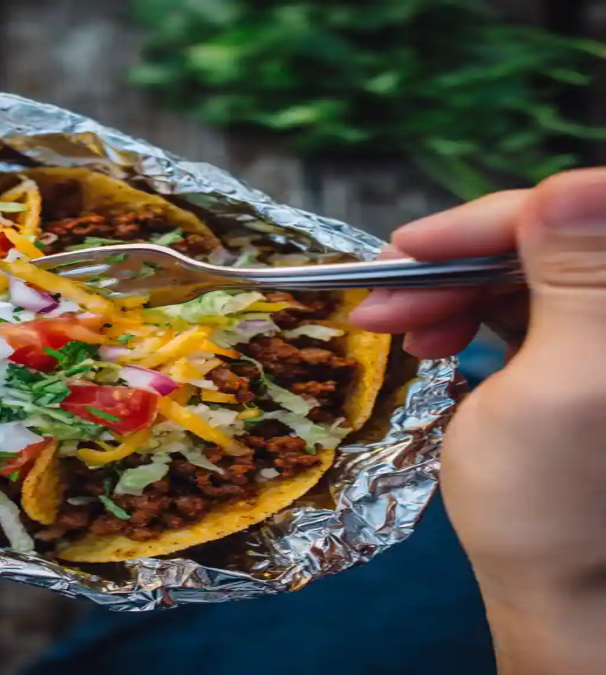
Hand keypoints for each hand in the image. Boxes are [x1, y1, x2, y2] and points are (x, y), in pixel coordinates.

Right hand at [350, 169, 605, 672]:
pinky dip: (467, 313)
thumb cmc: (549, 506)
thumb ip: (581, 279)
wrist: (564, 593)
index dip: (493, 222)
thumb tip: (575, 182)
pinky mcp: (585, 354)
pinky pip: (524, 305)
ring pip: (528, 271)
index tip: (409, 247)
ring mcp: (604, 336)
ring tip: (392, 325)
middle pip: (550, 241)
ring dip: (451, 288)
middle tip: (381, 296)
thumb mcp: (560, 388)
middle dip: (457, 262)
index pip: (581, 218)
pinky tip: (427, 336)